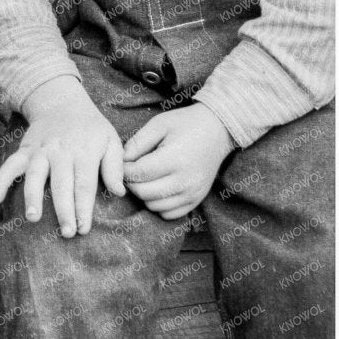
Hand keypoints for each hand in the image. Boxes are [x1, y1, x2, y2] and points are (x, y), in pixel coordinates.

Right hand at [0, 76, 124, 237]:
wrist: (61, 101)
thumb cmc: (91, 127)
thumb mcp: (111, 141)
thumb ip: (115, 167)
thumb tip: (119, 192)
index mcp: (84, 152)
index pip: (85, 185)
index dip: (84, 208)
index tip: (84, 229)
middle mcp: (60, 152)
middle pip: (61, 185)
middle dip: (63, 210)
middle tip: (66, 233)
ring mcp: (40, 151)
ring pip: (34, 175)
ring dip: (32, 196)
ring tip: (33, 217)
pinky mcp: (24, 150)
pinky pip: (10, 165)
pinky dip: (1, 180)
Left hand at [122, 103, 233, 220]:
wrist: (217, 131)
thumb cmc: (185, 124)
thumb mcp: (158, 124)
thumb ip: (137, 142)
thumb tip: (120, 160)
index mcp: (174, 159)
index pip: (138, 174)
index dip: (122, 170)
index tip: (120, 162)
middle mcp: (185, 181)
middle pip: (144, 192)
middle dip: (130, 183)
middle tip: (129, 170)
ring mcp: (193, 193)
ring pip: (154, 206)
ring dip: (143, 194)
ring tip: (144, 178)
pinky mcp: (197, 200)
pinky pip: (170, 214)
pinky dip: (158, 205)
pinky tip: (156, 188)